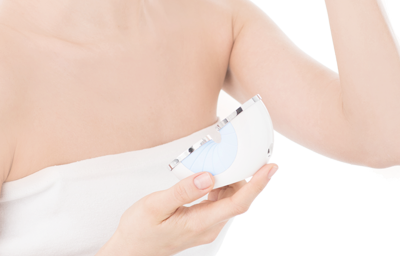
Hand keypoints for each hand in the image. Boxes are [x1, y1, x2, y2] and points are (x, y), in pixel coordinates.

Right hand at [110, 163, 277, 255]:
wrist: (130, 250)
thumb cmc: (139, 231)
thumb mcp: (155, 206)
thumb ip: (183, 191)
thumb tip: (207, 177)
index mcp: (200, 223)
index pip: (237, 203)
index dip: (256, 185)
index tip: (269, 169)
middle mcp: (209, 227)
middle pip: (236, 199)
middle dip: (244, 176)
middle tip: (243, 153)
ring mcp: (206, 226)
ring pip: (228, 199)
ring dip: (230, 180)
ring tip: (224, 160)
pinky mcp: (201, 223)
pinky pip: (218, 202)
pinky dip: (219, 186)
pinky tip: (209, 175)